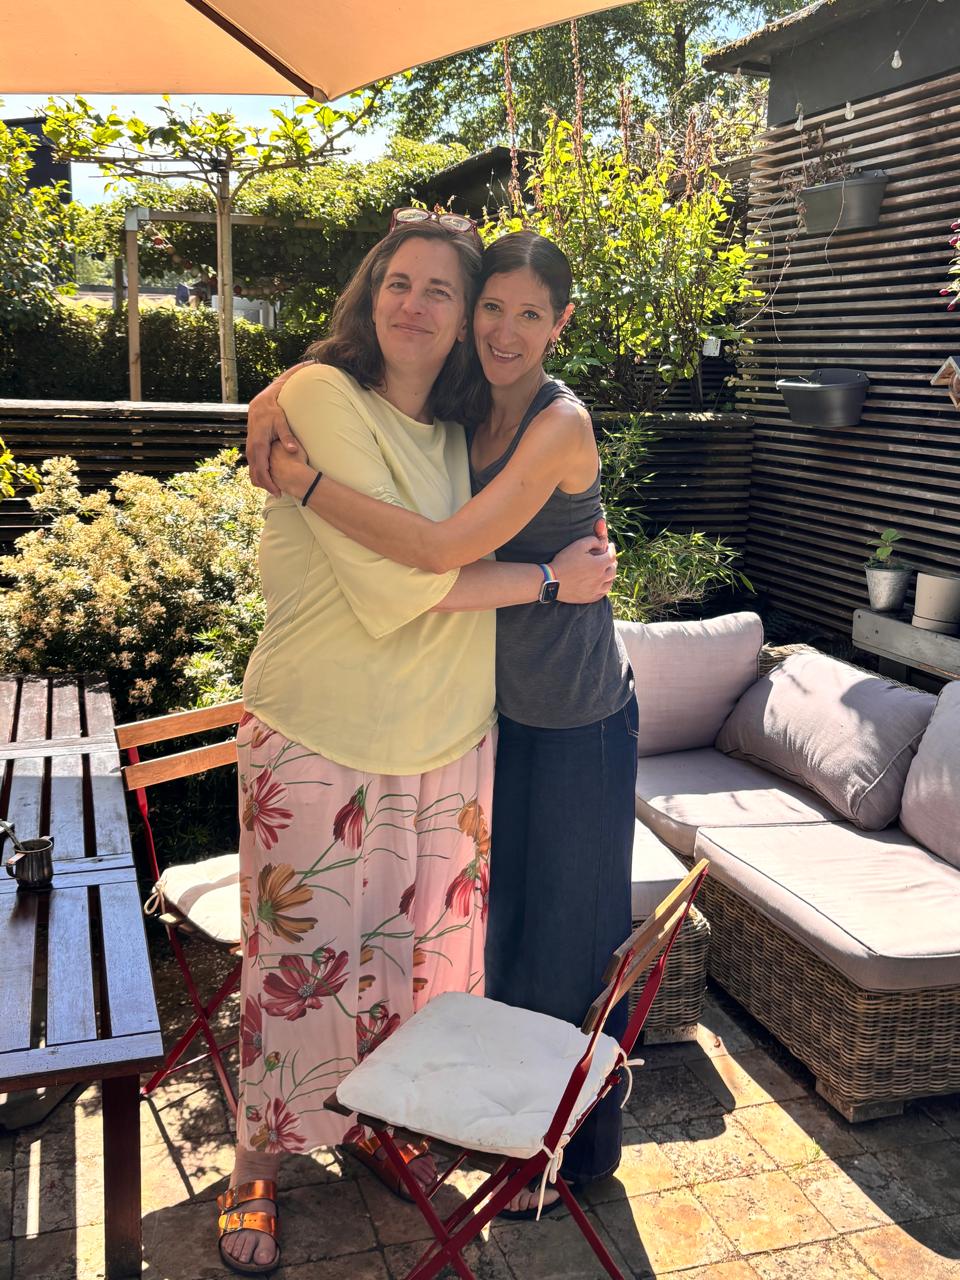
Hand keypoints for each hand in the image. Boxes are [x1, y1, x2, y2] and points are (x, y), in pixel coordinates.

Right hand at [245, 363, 308, 494]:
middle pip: (255, 474)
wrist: (260, 405)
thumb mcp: (281, 422)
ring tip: (275, 488)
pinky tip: (270, 478)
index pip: (262, 471)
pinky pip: (253, 466)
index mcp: (259, 445)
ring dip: (262, 481)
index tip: (278, 492)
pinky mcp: (251, 449)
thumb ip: (287, 437)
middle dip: (266, 486)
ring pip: (252, 471)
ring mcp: (250, 449)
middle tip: (279, 494)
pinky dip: (260, 474)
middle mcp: (252, 449)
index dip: (269, 483)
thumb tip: (293, 450)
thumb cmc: (272, 413)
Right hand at [551, 535, 616, 603]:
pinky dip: (604, 587)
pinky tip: (600, 583)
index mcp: (599, 565)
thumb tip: (602, 543)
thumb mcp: (578, 545)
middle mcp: (600, 578)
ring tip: (606, 571)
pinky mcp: (590, 598)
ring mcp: (596, 590)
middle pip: (613, 570)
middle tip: (609, 558)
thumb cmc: (564, 561)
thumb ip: (593, 540)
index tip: (610, 546)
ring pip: (610, 582)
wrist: (551, 580)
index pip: (612, 556)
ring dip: (609, 575)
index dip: (612, 549)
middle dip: (612, 562)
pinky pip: (603, 593)